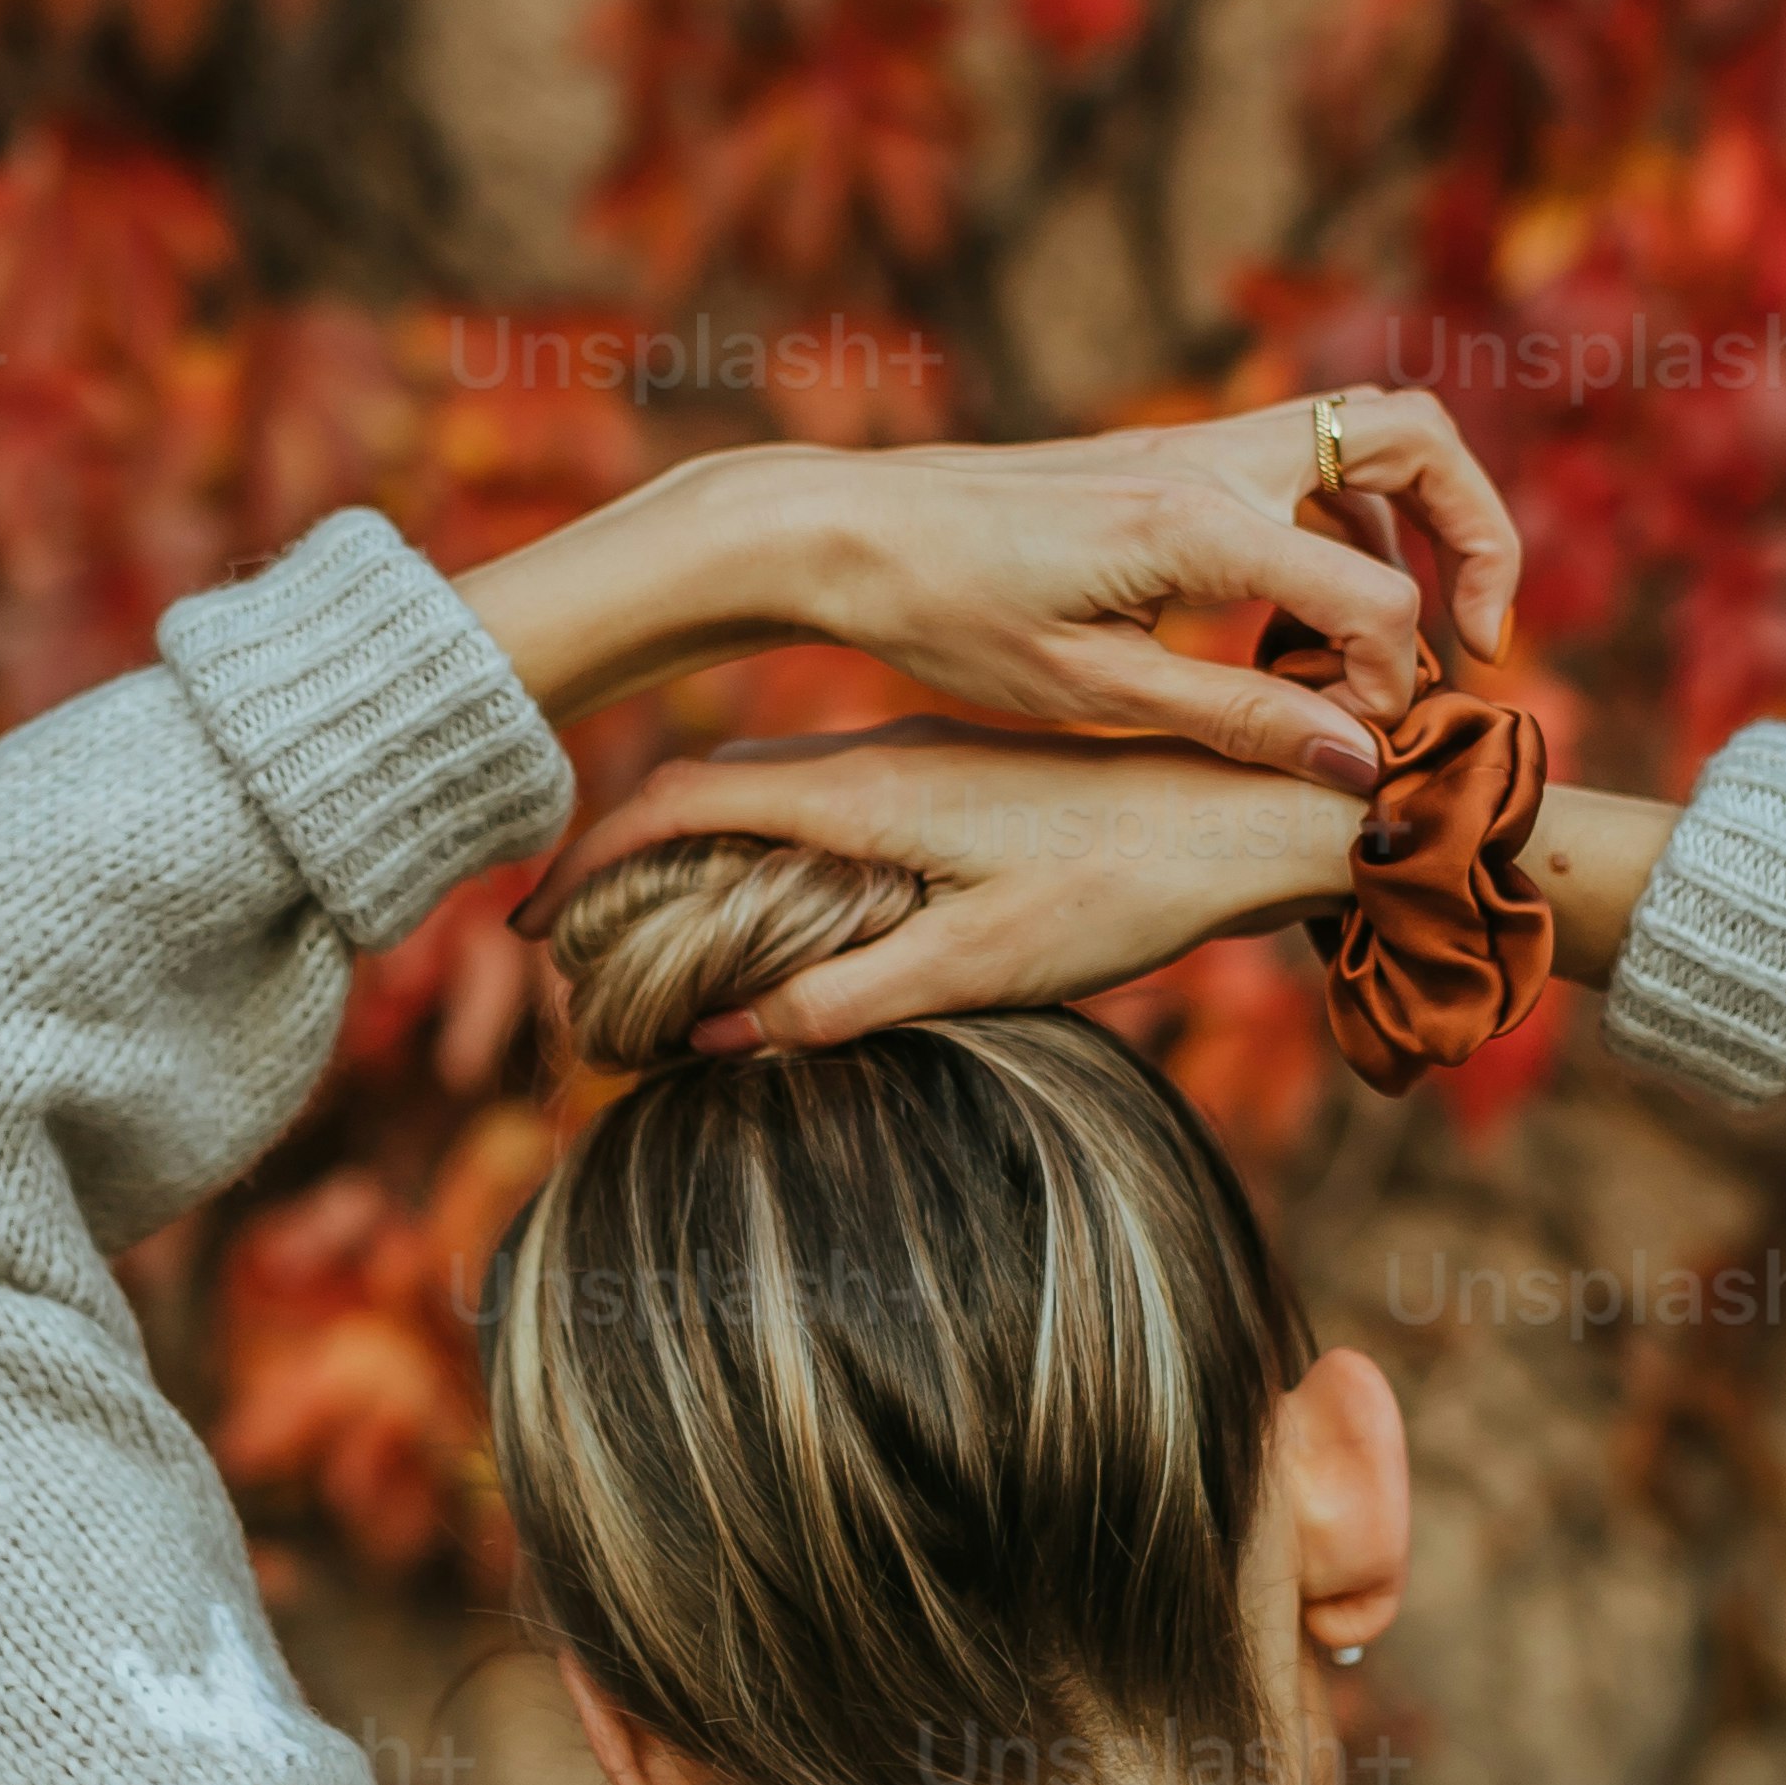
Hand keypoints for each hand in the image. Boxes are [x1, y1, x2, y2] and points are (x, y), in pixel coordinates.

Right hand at [511, 727, 1352, 1046]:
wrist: (1254, 816)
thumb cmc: (1129, 890)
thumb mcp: (984, 963)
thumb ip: (845, 997)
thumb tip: (717, 1033)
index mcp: (866, 789)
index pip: (682, 798)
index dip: (591, 852)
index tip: (531, 913)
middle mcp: (878, 751)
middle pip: (708, 784)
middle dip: (625, 853)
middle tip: (575, 935)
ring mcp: (919, 754)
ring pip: (767, 784)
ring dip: (694, 844)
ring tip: (652, 924)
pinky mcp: (960, 771)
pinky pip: (823, 793)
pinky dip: (764, 839)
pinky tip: (776, 895)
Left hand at [774, 392, 1522, 804]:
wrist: (843, 530)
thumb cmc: (946, 616)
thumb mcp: (1091, 693)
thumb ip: (1236, 720)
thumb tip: (1358, 763)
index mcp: (1201, 525)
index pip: (1374, 594)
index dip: (1394, 683)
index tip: (1363, 749)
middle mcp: (1214, 460)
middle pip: (1418, 434)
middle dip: (1480, 531)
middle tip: (1480, 637)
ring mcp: (1193, 444)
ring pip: (1367, 429)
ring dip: (1413, 521)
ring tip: (1387, 637)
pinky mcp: (1168, 455)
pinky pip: (1301, 458)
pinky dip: (1342, 520)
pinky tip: (1296, 622)